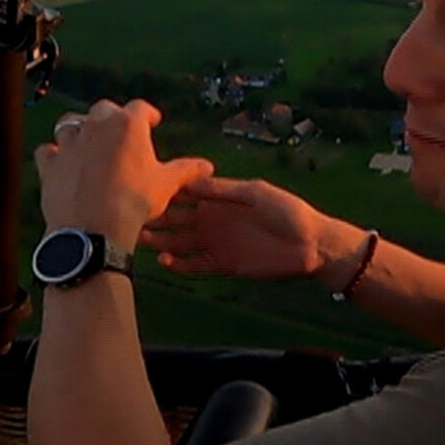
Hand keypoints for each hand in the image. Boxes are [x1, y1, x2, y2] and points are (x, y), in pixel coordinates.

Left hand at [36, 100, 210, 246]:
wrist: (94, 228)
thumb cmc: (134, 201)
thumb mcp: (166, 185)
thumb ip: (185, 170)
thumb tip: (207, 166)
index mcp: (128, 125)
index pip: (140, 108)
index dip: (148, 114)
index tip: (152, 122)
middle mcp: (96, 125)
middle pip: (104, 109)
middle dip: (112, 117)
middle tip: (120, 133)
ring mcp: (70, 143)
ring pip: (71, 123)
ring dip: (80, 129)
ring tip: (88, 142)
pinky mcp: (50, 163)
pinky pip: (48, 150)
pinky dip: (54, 154)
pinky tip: (61, 162)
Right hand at [141, 175, 350, 282]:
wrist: (311, 245)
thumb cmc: (287, 211)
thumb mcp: (256, 193)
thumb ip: (224, 190)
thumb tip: (190, 180)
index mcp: (220, 199)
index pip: (186, 194)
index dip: (166, 192)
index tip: (145, 188)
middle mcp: (213, 220)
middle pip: (176, 218)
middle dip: (156, 217)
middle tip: (133, 217)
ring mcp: (216, 243)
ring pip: (180, 242)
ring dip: (161, 240)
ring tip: (142, 238)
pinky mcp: (223, 264)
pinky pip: (195, 265)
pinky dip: (179, 263)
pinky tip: (164, 260)